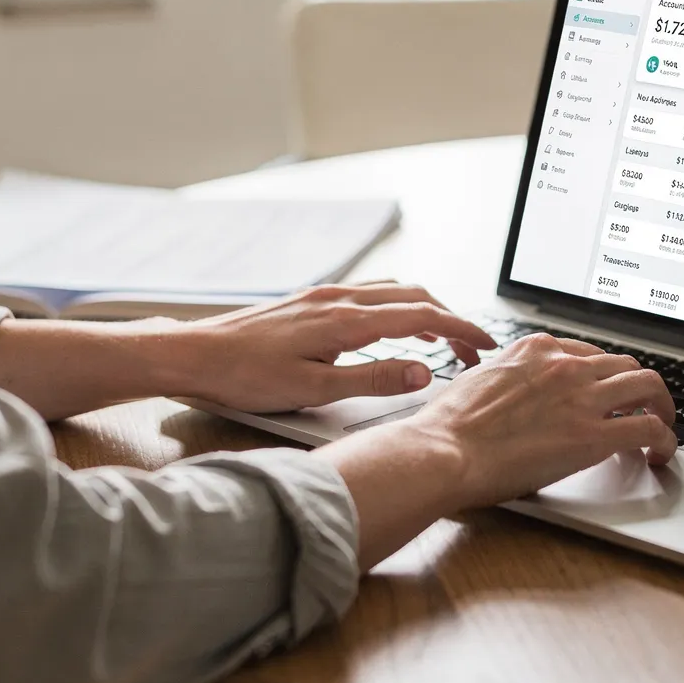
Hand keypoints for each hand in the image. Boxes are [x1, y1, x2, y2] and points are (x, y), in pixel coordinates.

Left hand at [171, 283, 497, 413]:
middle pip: (414, 298)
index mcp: (346, 321)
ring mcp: (324, 295)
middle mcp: (339, 299)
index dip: (461, 330)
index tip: (487, 346)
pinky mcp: (310, 300)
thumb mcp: (314, 390)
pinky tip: (392, 328)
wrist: (196, 355)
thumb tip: (422, 372)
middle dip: (451, 320)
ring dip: (424, 311)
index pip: (421, 317)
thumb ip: (373, 380)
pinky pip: (368, 294)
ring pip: (392, 291)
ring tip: (441, 339)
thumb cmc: (246, 377)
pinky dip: (396, 306)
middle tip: (472, 350)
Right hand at [402, 333, 677, 506]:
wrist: (445, 450)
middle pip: (624, 364)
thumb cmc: (450, 425)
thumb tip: (513, 393)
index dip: (603, 375)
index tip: (606, 392)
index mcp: (536, 348)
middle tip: (644, 407)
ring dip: (662, 406)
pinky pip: (650, 428)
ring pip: (648, 386)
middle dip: (638, 386)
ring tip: (663, 426)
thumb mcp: (478, 380)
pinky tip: (662, 453)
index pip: (589, 353)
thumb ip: (508, 380)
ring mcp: (583, 396)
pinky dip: (666, 439)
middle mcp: (565, 364)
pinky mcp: (594, 434)